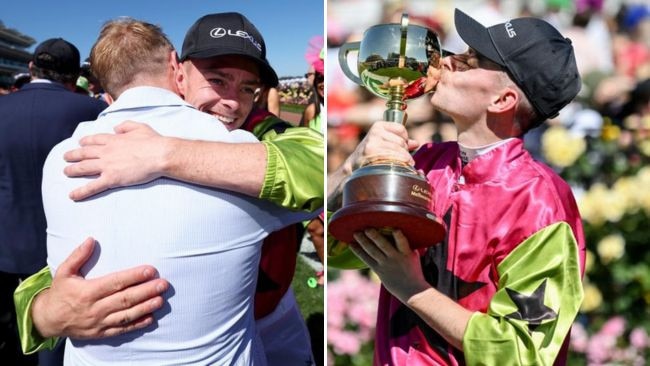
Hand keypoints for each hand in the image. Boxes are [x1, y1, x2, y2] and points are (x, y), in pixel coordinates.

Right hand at [32, 238, 168, 338]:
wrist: (48, 320)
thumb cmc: (60, 292)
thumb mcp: (63, 272)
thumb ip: (77, 256)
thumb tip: (91, 239)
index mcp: (87, 292)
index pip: (114, 283)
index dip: (133, 277)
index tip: (150, 270)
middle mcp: (94, 308)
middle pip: (124, 299)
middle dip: (145, 292)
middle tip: (163, 284)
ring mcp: (98, 322)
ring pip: (126, 316)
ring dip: (145, 308)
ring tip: (161, 300)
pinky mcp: (101, 333)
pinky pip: (121, 329)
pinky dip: (137, 325)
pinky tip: (150, 318)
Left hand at [63, 121, 168, 200]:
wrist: (160, 155)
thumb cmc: (153, 142)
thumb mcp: (140, 127)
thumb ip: (126, 126)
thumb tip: (116, 128)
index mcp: (114, 140)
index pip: (94, 140)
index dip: (85, 141)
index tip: (80, 143)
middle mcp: (106, 151)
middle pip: (84, 153)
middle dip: (73, 155)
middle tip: (66, 157)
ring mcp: (107, 165)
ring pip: (84, 167)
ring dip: (73, 170)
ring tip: (66, 172)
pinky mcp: (111, 179)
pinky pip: (92, 186)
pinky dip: (81, 191)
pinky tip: (72, 195)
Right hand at [345, 122, 418, 170]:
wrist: (354, 165)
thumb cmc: (371, 153)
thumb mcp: (383, 142)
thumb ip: (399, 141)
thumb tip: (416, 143)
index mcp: (379, 125)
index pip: (401, 129)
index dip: (405, 139)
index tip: (403, 146)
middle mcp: (375, 132)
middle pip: (401, 142)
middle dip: (405, 151)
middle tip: (404, 158)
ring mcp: (373, 142)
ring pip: (398, 150)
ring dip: (404, 159)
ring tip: (405, 164)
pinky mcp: (371, 152)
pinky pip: (392, 157)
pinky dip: (399, 163)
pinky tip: (401, 166)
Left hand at [350, 229, 428, 302]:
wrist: (412, 290)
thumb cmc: (413, 269)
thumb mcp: (413, 255)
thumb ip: (404, 245)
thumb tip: (395, 230)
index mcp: (406, 253)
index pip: (403, 244)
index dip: (399, 237)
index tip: (395, 230)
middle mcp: (395, 258)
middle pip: (384, 246)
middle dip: (375, 237)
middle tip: (367, 229)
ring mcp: (385, 264)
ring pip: (373, 251)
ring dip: (363, 242)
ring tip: (356, 233)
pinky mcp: (378, 270)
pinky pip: (366, 259)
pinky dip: (359, 252)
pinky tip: (351, 244)